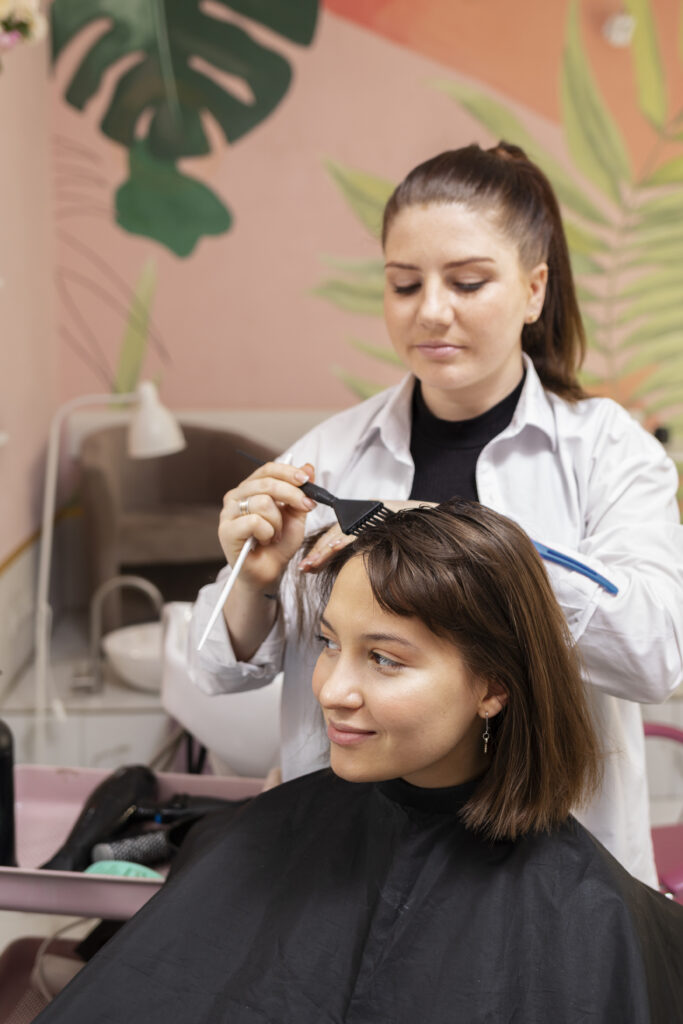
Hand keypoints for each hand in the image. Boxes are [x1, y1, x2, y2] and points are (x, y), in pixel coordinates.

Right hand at [219, 460, 316, 591]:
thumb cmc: (279, 544)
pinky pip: (255, 521)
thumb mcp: (296, 516)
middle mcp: (236, 496)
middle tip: (306, 507)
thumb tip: (308, 466)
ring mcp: (228, 513)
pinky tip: (264, 541)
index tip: (307, 480)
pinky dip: (267, 533)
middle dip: (292, 495)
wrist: (269, 572)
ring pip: (262, 502)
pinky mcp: (226, 530)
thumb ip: (300, 493)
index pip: (268, 469)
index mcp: (251, 488)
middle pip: (267, 483)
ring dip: (278, 522)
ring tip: (275, 534)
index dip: (289, 472)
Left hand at [297, 499, 435, 572]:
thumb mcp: (388, 548)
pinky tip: (332, 549)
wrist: (443, 526)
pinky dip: (344, 539)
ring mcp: (374, 512)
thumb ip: (369, 554)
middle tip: (304, 568)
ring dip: (325, 548)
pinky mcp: (381, 511)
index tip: (308, 567)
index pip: (336, 536)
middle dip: (318, 552)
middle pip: (334, 533)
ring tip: (311, 564)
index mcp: (366, 522)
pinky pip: (359, 527)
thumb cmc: (419, 540)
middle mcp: (367, 514)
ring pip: (342, 530)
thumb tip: (351, 574)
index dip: (321, 551)